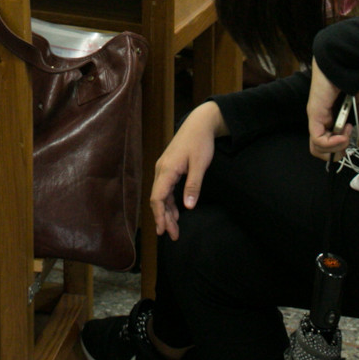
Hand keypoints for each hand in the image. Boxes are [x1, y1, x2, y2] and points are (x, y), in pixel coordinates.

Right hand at [152, 102, 224, 240]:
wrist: (199, 124)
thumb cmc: (200, 142)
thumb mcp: (200, 165)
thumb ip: (194, 185)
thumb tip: (188, 206)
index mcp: (167, 170)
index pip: (158, 197)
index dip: (159, 215)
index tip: (163, 230)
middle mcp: (161, 170)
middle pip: (158, 199)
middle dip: (164, 218)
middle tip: (172, 235)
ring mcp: (164, 169)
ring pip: (161, 195)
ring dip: (167, 212)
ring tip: (174, 228)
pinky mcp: (169, 168)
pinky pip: (166, 189)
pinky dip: (170, 202)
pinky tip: (176, 212)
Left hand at [305, 60, 358, 161]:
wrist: (341, 60)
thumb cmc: (347, 74)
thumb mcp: (358, 95)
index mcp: (326, 114)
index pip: (324, 140)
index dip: (338, 145)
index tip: (351, 135)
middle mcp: (318, 118)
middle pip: (317, 149)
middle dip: (336, 152)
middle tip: (348, 141)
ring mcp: (315, 117)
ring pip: (317, 147)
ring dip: (337, 147)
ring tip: (347, 133)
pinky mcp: (315, 114)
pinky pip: (318, 139)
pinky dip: (333, 142)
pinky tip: (345, 132)